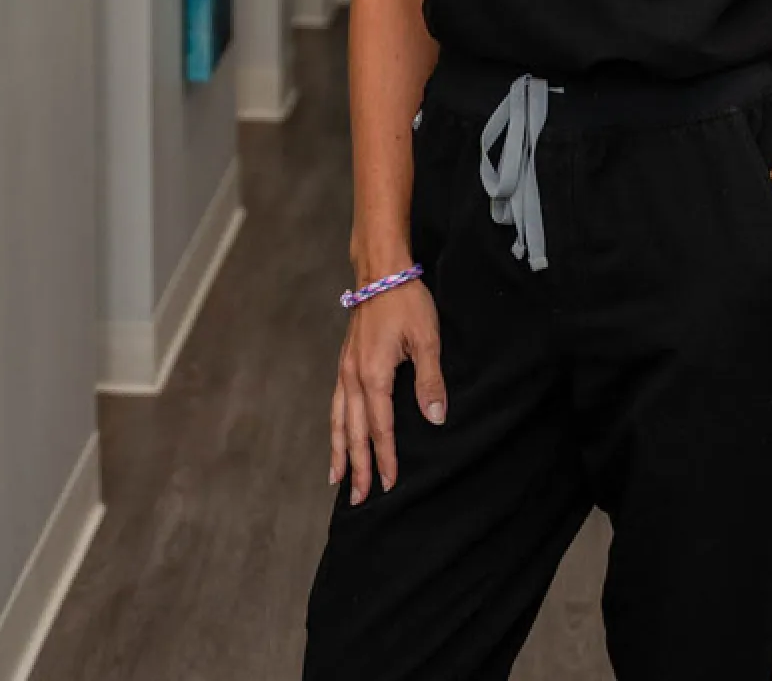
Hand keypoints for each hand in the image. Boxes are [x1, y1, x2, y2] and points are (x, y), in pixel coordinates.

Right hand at [329, 277, 447, 502]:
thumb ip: (430, 382)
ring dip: (339, 450)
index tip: (391, 484)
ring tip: (337, 478)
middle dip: (358, 466)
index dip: (386, 458)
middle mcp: (353, 377)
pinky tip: (337, 434)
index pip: (380, 428)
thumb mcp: (427, 340)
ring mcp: (346, 369)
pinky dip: (335, 425)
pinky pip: (336, 402)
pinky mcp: (345, 361)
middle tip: (359, 499)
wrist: (381, 272)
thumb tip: (435, 419)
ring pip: (339, 419)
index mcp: (374, 376)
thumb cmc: (407, 302)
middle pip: (354, 431)